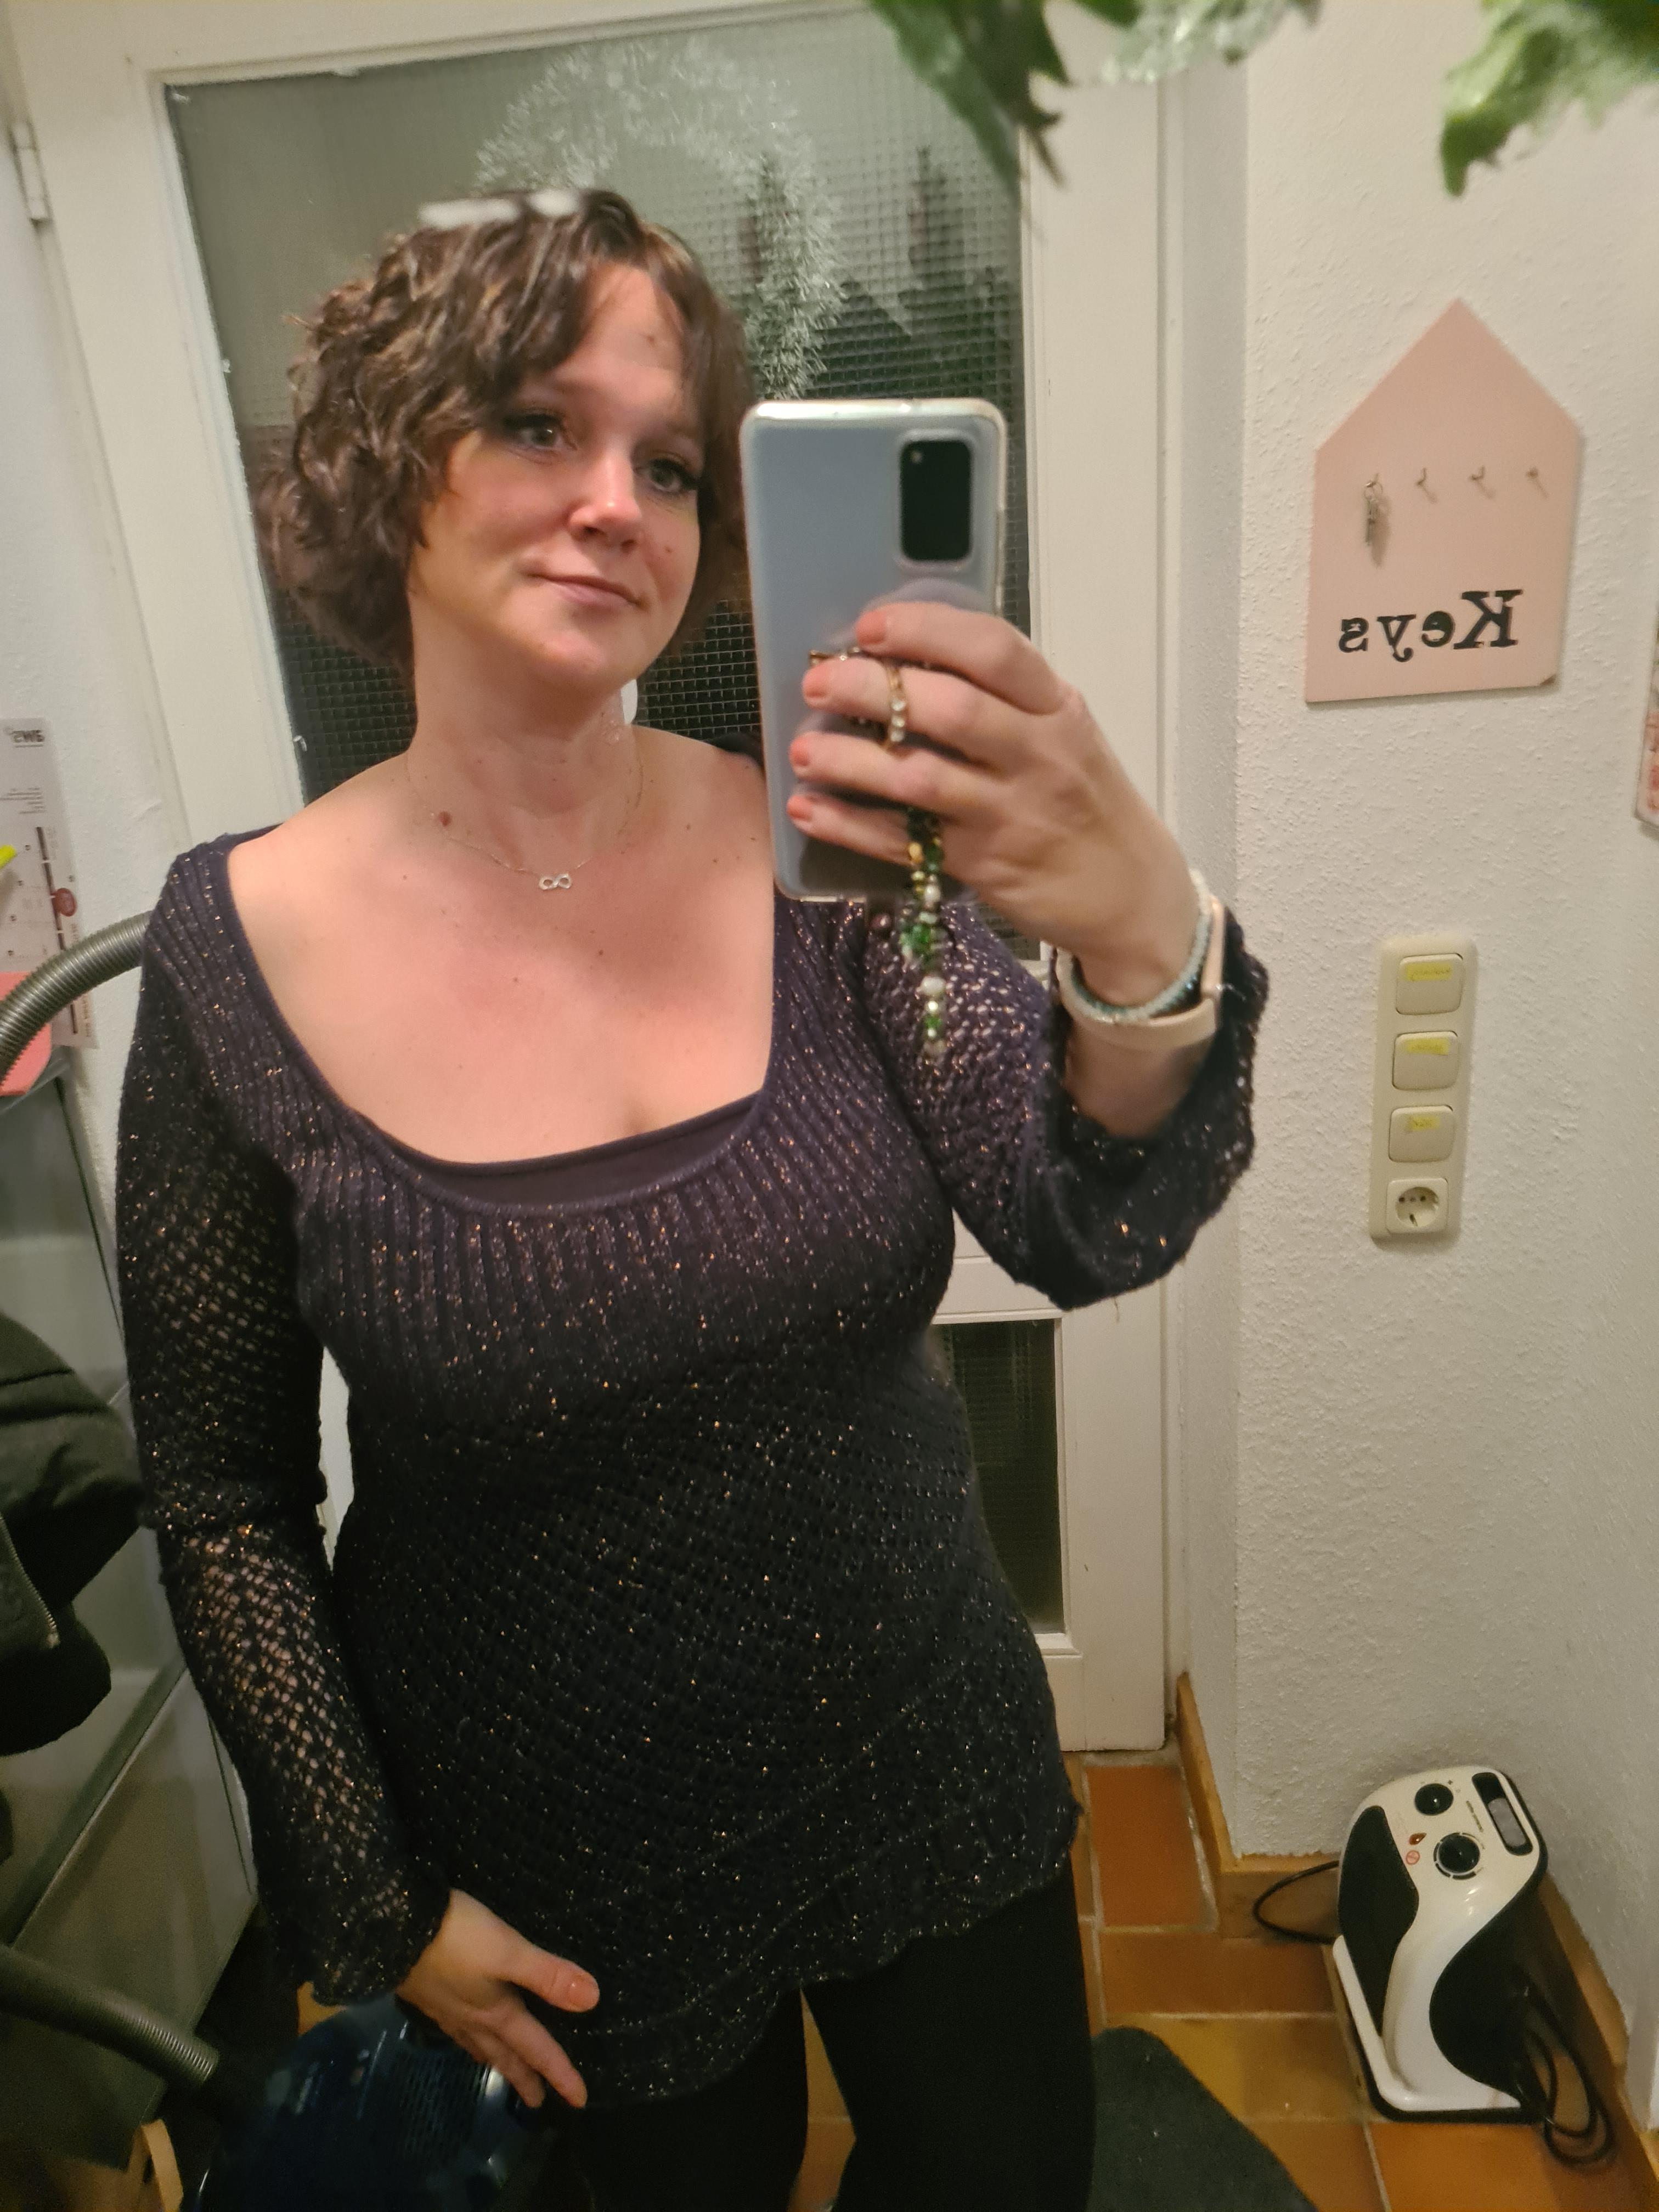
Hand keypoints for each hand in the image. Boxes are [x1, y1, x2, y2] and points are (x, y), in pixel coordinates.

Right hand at [396, 1889, 598, 2108]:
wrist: (393, 1929)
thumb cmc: (456, 1939)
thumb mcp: (508, 1951)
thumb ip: (547, 1975)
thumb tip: (593, 2001)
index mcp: (496, 2013)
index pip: (536, 2049)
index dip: (560, 2073)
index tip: (580, 2100)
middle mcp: (472, 2019)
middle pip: (505, 2056)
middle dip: (524, 2078)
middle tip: (538, 2102)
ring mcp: (446, 2010)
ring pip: (478, 2046)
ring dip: (496, 2061)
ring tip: (503, 2070)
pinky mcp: (427, 1996)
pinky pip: (457, 2031)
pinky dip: (469, 2041)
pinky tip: (463, 2030)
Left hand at [786, 599, 1197, 1007]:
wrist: (1129, 894)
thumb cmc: (1083, 801)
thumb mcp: (1064, 734)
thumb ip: (1003, 699)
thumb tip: (905, 661)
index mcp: (1056, 707)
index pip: (994, 650)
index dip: (926, 629)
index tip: (870, 626)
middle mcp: (1038, 754)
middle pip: (950, 710)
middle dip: (873, 690)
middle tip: (817, 682)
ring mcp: (1009, 813)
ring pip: (920, 779)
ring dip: (850, 762)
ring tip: (801, 750)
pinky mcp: (983, 866)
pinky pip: (904, 843)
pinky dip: (850, 826)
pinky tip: (808, 809)